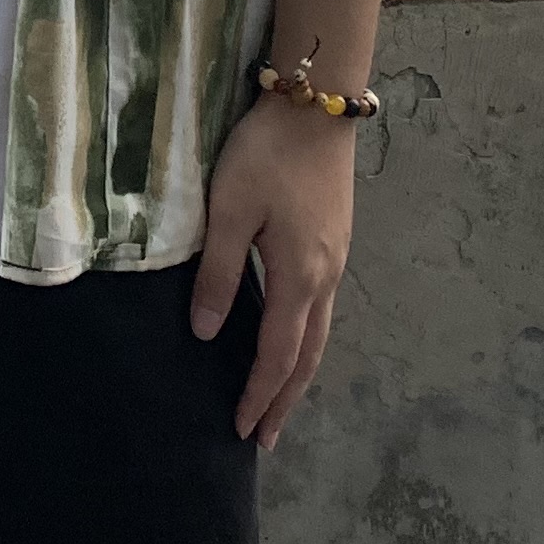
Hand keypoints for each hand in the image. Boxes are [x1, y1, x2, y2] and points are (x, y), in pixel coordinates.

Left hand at [193, 95, 358, 448]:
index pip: (278, 355)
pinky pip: (321, 310)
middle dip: (285, 399)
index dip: (259, 394)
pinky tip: (290, 339)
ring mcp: (335, 260)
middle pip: (308, 356)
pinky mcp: (333, 242)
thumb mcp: (230, 210)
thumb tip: (209, 333)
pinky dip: (305, 341)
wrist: (318, 106)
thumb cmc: (267, 154)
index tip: (242, 429)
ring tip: (277, 401)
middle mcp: (325, 278)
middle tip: (265, 437)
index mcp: (299, 277)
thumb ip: (220, 273)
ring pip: (319, 334)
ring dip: (297, 373)